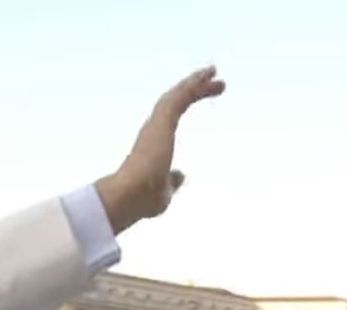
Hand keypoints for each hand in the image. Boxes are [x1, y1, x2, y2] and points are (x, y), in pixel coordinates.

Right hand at [97, 66, 225, 232]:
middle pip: (176, 102)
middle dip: (195, 90)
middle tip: (217, 83)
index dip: (188, 102)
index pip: (172, 116)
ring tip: (213, 72)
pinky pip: (181, 97)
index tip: (203, 97)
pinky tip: (207, 75)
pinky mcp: (162, 121)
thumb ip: (172, 182)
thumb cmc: (142, 201)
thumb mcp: (164, 192)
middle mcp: (152, 130)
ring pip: (178, 96)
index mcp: (153, 144)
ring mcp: (156, 124)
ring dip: (196, 83)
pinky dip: (193, 84)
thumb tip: (180, 175)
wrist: (129, 198)